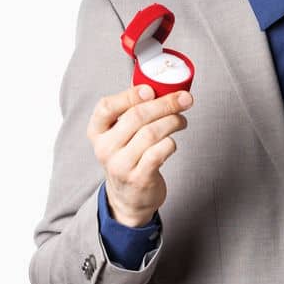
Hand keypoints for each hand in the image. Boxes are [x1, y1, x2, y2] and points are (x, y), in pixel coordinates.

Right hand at [88, 84, 193, 226]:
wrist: (128, 197)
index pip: (106, 107)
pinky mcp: (138, 177)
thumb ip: (133, 111)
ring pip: (151, 132)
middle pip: (136, 116)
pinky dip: (171, 143)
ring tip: (181, 121)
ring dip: (174, 122)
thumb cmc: (130, 157)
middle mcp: (105, 148)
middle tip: (185, 99)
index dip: (130, 95)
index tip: (151, 90)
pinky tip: (172, 142)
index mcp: (98, 131)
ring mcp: (120, 164)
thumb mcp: (121, 135)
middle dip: (166, 104)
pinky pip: (160, 151)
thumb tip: (161, 85)